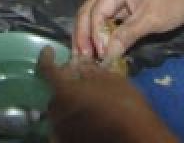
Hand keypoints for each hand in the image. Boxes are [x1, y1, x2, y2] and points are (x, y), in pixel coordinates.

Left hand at [37, 48, 171, 142]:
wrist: (137, 138)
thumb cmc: (126, 106)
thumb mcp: (112, 80)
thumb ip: (91, 71)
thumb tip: (81, 65)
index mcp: (65, 91)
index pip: (46, 69)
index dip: (46, 57)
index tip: (50, 50)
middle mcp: (57, 111)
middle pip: (54, 91)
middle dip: (63, 82)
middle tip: (77, 77)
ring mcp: (61, 129)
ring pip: (59, 109)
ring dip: (67, 100)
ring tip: (83, 97)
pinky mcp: (67, 140)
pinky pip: (63, 126)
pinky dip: (69, 118)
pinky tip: (83, 115)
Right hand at [74, 0, 183, 61]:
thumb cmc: (174, 0)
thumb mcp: (150, 20)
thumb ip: (126, 36)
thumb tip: (107, 55)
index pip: (96, 11)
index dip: (95, 35)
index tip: (99, 56)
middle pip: (89, 10)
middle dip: (83, 34)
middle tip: (81, 58)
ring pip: (95, 12)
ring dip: (90, 33)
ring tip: (86, 55)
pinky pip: (107, 14)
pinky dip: (102, 30)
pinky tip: (100, 45)